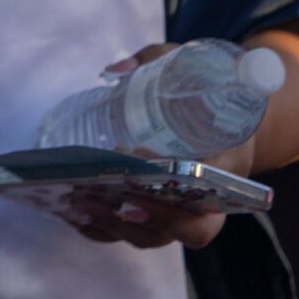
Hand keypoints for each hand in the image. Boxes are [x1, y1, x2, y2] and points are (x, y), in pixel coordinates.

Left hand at [55, 43, 249, 252]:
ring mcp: (179, 210)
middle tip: (104, 198)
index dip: (181, 187)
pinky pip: (130, 233)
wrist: (219, 114)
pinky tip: (71, 215)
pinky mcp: (152, 212)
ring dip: (116, 227)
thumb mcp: (188, 67)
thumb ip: (156, 62)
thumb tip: (116, 70)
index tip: (140, 156)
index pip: (211, 190)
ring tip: (79, 205)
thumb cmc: (204, 92)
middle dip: (146, 218)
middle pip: (188, 228)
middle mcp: (208, 198)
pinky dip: (101, 230)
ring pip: (154, 236)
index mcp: (227, 164)